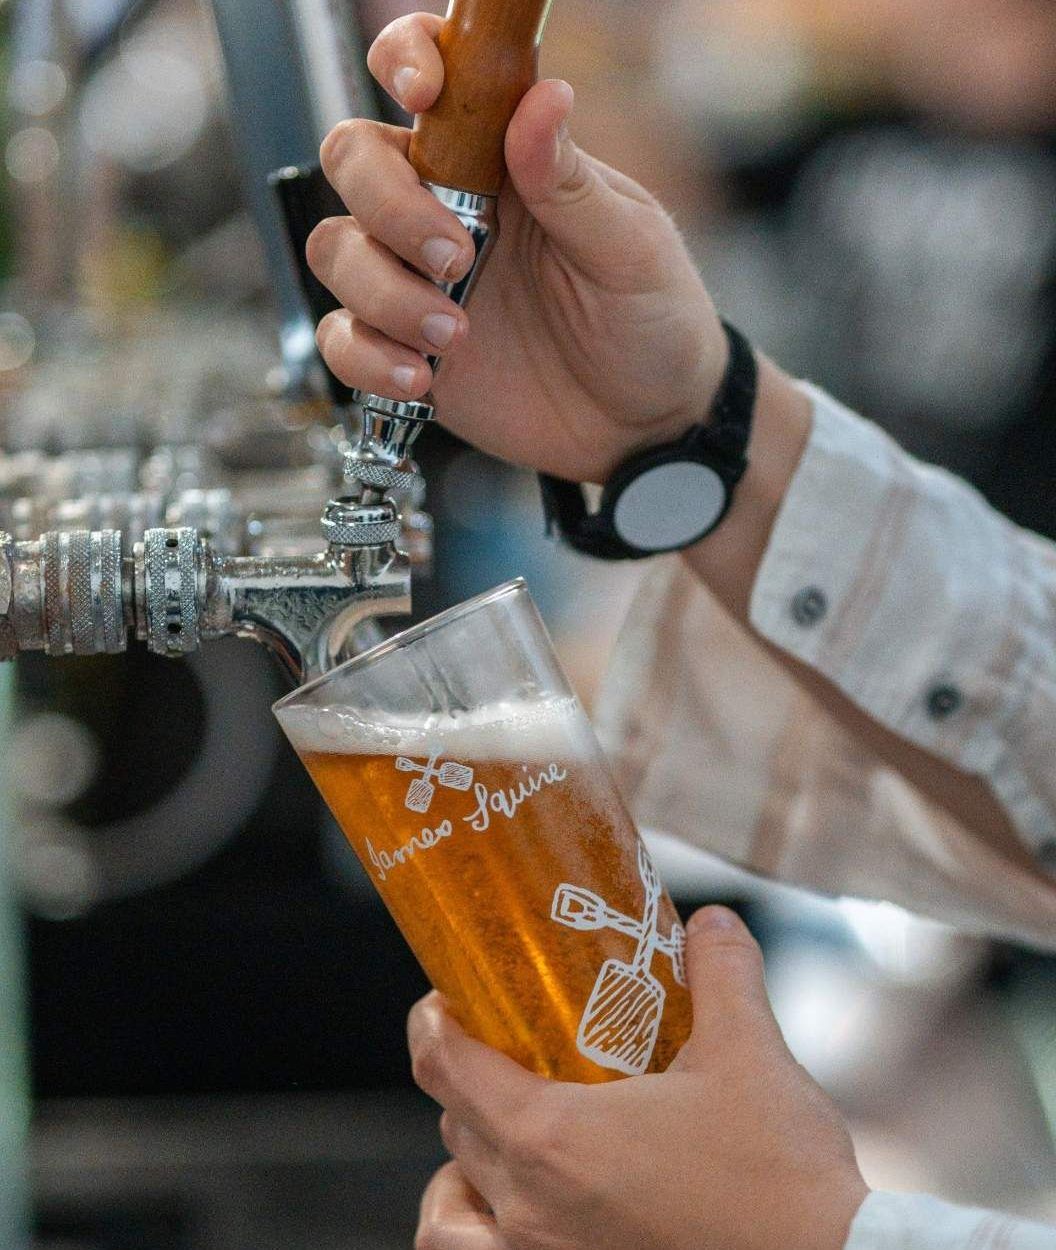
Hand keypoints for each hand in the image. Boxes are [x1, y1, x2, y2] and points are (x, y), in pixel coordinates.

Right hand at [309, 13, 728, 482]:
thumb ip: (572, 183)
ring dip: (383, 292)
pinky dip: (367, 358)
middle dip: (388, 204)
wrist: (648, 426)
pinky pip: (343, 340)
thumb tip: (544, 97)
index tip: (423, 95)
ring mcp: (419, 282)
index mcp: (502, 164)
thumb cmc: (653, 323)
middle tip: (455, 258)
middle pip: (355, 160)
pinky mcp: (405, 349)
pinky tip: (422, 378)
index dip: (406, 61)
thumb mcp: (631, 250)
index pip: (430, 81)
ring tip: (452, 336)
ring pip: (337, 251)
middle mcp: (446, 210)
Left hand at [407, 906, 868, 1249]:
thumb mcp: (748, 1053)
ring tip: (502, 1132)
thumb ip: (721, 972)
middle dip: (469, 1074)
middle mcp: (529, 1208)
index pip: (445, 1066)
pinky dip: (478, 1229)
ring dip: (463, 1161)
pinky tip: (525, 1205)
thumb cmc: (778, 1180)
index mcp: (552, 1139)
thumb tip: (710, 923)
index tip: (447, 996)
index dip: (433, 1021)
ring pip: (453, 1205)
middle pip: (454, 1123)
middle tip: (511, 1042)